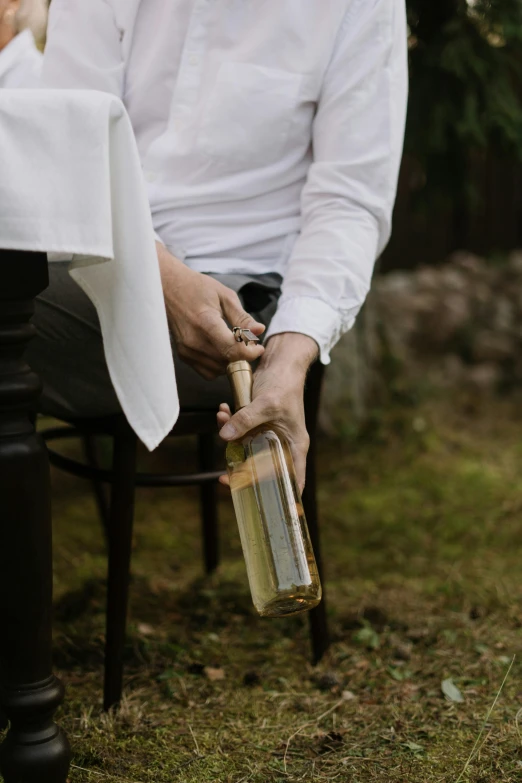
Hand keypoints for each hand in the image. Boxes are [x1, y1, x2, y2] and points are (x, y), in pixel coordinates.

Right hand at [157, 243, 264, 378]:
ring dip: (230, 361)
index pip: (231, 350)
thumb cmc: (197, 288)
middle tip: (246, 342)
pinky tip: (220, 349)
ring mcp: (187, 350)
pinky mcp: (183, 356)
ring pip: (219, 370)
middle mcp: (194, 340)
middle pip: (227, 362)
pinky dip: (218, 365)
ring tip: (232, 343)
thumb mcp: (225, 296)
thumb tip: (259, 331)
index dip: (249, 353)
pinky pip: (208, 372)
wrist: (168, 288)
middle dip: (242, 356)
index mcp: (206, 323)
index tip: (258, 347)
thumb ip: (243, 317)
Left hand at [217, 333, 318, 491]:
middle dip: (242, 472)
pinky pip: (239, 432)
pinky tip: (222, 410)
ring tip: (222, 419)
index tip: (277, 513)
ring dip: (230, 439)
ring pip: (246, 450)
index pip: (294, 479)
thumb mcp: (267, 404)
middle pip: (263, 470)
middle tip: (224, 479)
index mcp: (295, 447)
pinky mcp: (255, 423)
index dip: (287, 499)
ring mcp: (267, 434)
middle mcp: (281, 445)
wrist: (280, 362)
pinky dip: (228, 423)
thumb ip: (246, 420)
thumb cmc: (284, 384)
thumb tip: (224, 435)